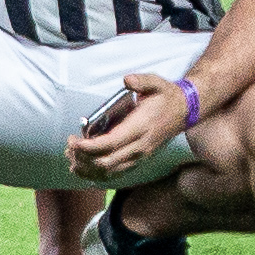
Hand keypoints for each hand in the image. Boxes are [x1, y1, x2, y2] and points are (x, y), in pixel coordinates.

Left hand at [62, 73, 189, 184]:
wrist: (184, 111)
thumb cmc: (166, 96)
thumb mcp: (156, 82)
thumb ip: (142, 81)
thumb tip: (127, 80)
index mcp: (140, 128)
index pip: (110, 144)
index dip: (88, 147)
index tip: (73, 140)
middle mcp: (140, 146)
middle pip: (106, 162)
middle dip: (83, 157)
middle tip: (69, 146)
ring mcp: (140, 156)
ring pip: (110, 171)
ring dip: (88, 168)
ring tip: (72, 158)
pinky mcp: (139, 159)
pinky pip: (117, 173)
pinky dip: (98, 174)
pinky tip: (85, 168)